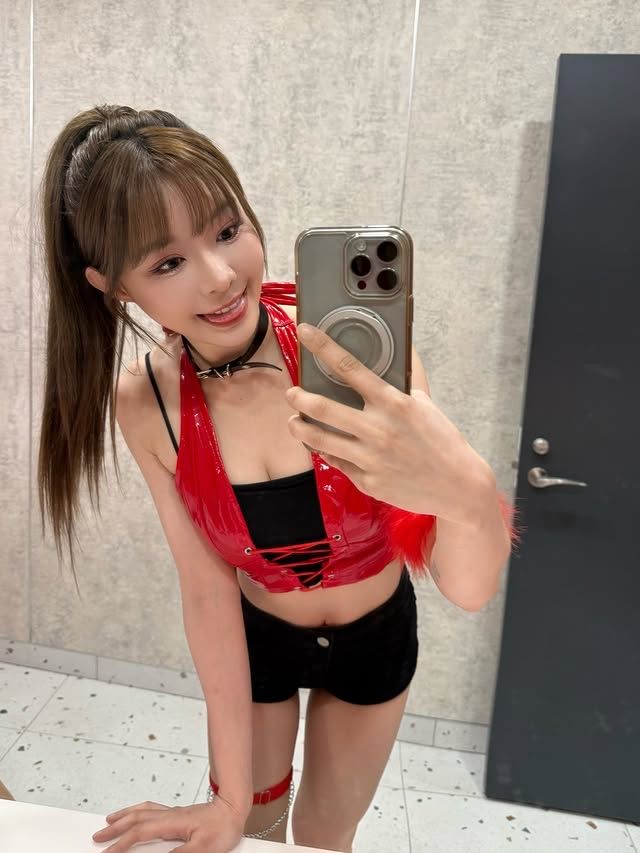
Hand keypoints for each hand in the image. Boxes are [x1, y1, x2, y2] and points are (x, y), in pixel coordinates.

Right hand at [92, 797, 245, 851]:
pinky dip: (138, 811)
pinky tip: (137, 813)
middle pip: (135, 818)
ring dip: (123, 816)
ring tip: (109, 820)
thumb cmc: (223, 828)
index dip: (121, 844)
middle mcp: (169, 815)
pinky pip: (151, 809)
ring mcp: (172, 812)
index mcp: (171, 822)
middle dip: (115, 828)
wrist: (234, 809)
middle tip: (98, 836)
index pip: (139, 833)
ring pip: (142, 811)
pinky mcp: (178, 813)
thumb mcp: (203, 848)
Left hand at [286, 323, 492, 524]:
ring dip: (300, 427)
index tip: (305, 332)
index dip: (323, 347)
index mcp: (393, 403)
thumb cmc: (443, 440)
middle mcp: (378, 429)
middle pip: (323, 407)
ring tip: (294, 421)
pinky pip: (336, 462)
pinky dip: (325, 451)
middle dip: (300, 397)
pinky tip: (319, 444)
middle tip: (292, 392)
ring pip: (320, 439)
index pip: (350, 368)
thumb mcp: (426, 404)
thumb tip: (406, 347)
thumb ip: (410, 377)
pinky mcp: (367, 482)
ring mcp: (370, 458)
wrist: (458, 486)